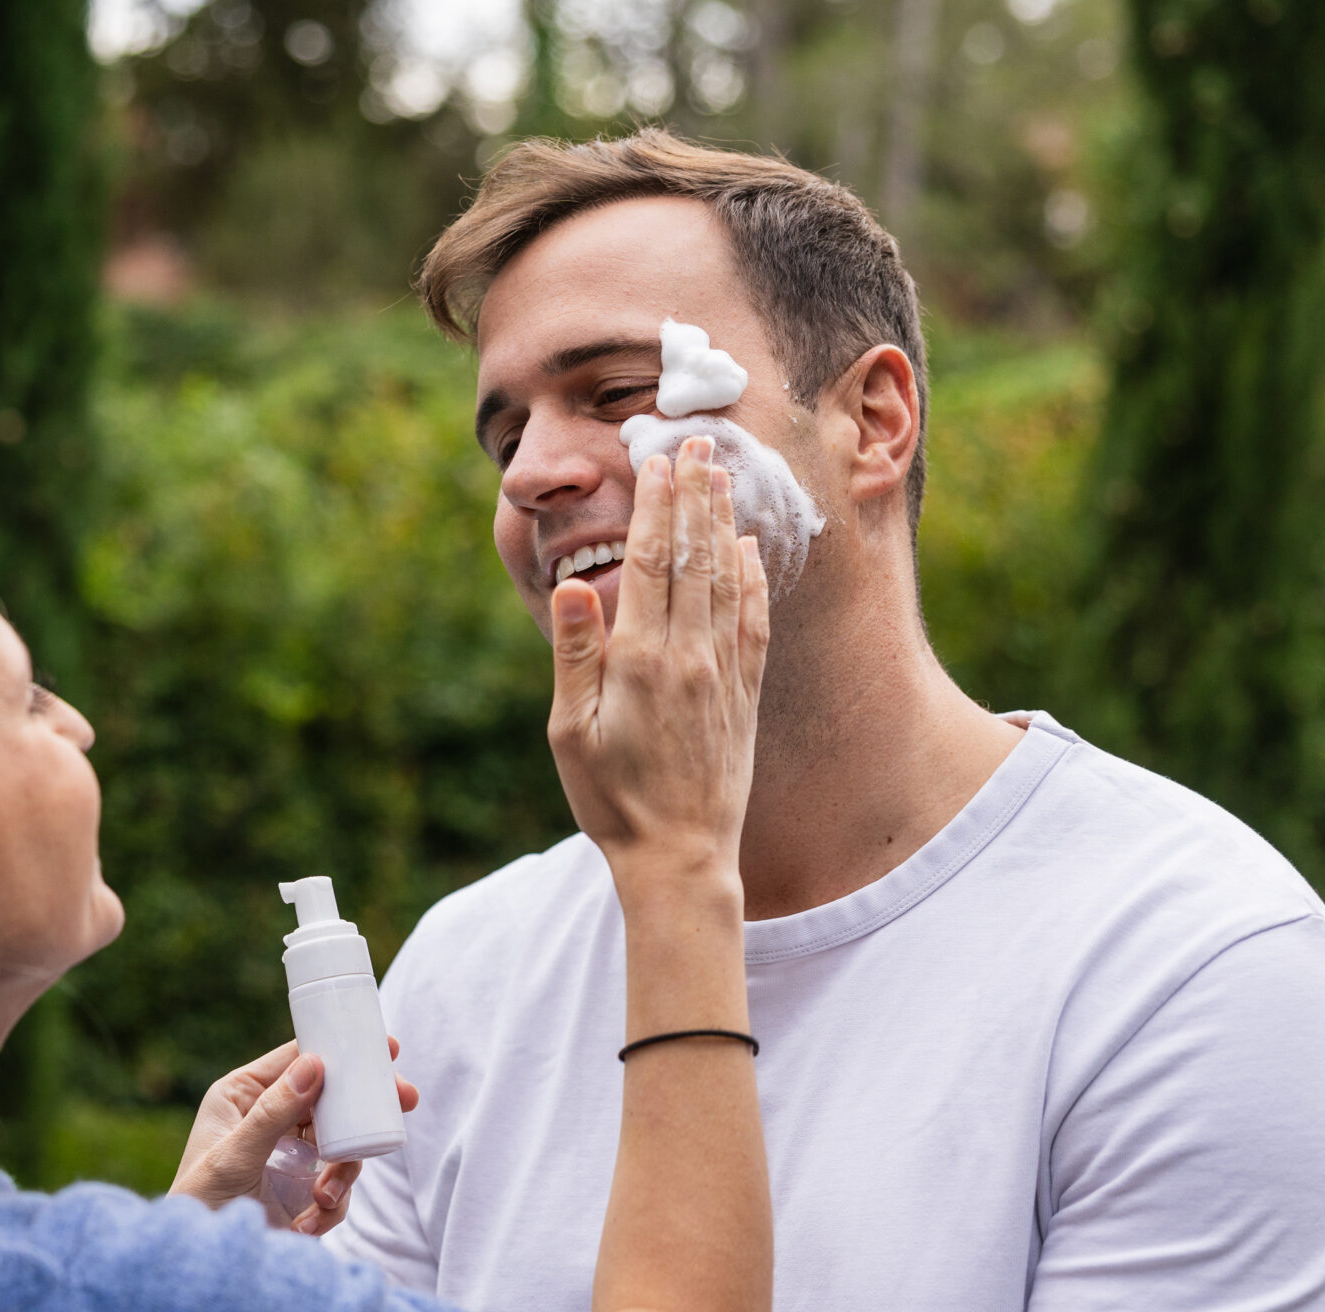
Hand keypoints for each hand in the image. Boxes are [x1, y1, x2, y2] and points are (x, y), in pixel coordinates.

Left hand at [168, 1039, 417, 1234]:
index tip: (384, 1048)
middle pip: (331, 1098)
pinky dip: (332, 1204)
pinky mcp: (304, 1188)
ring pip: (343, 1143)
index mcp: (243, 1096)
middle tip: (406, 1099)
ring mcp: (291, 1153)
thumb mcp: (234, 1157)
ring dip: (344, 1171)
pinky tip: (307, 1223)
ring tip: (324, 1197)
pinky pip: (338, 1185)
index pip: (297, 1061)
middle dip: (365, 1107)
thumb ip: (273, 1114)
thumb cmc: (200, 1204)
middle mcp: (269, 1119)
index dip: (339, 1050)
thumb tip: (313, 1065)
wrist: (204, 1269)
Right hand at [548, 437, 769, 887]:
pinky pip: (752, 620)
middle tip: (698, 441)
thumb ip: (576, 653)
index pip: (649, 562)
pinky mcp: (743, 694)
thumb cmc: (611, 800)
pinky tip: (749, 548)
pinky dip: (752, 577)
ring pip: (726, 578)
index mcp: (640, 660)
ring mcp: (723, 673)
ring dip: (722, 521)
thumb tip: (575, 584)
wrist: (680, 857)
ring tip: (721, 475)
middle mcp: (689, 656)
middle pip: (693, 556)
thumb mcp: (572, 731)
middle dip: (694, 494)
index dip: (654, 506)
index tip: (656, 460)